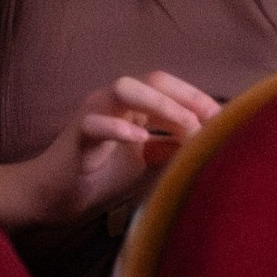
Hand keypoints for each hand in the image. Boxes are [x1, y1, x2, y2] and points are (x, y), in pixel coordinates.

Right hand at [18, 71, 216, 227]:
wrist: (51, 197)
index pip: (171, 86)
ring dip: (161, 106)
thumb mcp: (146, 161)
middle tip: (210, 123)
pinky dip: (120, 129)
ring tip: (185, 129)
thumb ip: (171, 147)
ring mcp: (93, 112)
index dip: (200, 98)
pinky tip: (141, 141)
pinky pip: (97, 123)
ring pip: (127, 89)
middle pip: (155, 79)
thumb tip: (210, 141)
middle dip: (188, 98)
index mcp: (132, 104)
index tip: (226, 119)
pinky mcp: (76, 134)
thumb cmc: (98, 176)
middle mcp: (113, 99)